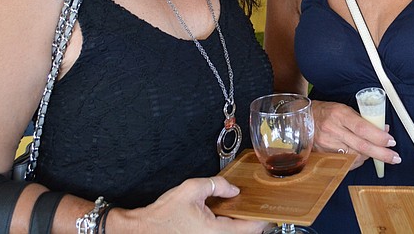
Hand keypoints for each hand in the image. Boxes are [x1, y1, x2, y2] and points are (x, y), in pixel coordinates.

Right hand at [117, 176, 268, 232]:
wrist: (144, 230)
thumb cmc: (163, 216)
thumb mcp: (191, 189)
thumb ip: (217, 185)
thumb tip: (233, 190)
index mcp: (217, 232)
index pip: (252, 229)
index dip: (263, 219)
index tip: (269, 212)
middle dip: (251, 221)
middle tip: (253, 207)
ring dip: (238, 225)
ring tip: (237, 210)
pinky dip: (227, 226)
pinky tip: (222, 216)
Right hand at [310, 100, 398, 169]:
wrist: (302, 119)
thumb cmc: (326, 111)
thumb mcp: (344, 109)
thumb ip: (363, 120)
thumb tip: (383, 129)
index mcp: (339, 114)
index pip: (363, 128)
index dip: (379, 137)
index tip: (391, 141)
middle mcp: (333, 130)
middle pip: (361, 145)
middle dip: (381, 153)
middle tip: (395, 157)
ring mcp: (327, 144)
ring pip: (354, 156)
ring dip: (370, 156)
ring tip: (376, 153)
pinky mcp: (324, 154)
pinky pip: (346, 162)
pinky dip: (357, 161)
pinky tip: (362, 156)